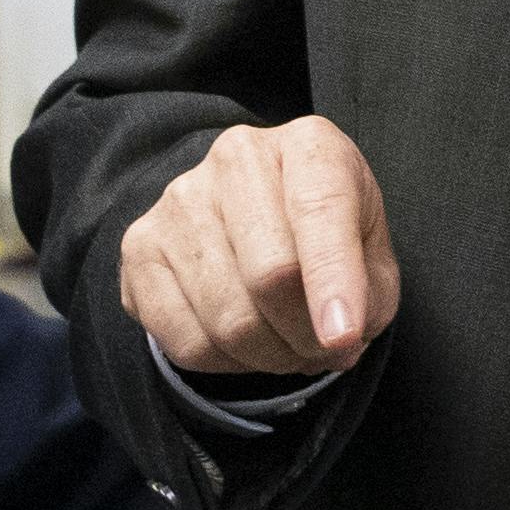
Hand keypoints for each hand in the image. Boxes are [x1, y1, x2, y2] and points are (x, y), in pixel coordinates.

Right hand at [119, 118, 400, 375]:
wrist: (260, 215)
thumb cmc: (326, 234)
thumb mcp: (370, 252)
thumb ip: (367, 294)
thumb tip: (334, 341)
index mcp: (308, 145)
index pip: (320, 212)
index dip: (332, 282)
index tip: (342, 338)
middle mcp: (236, 158)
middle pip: (270, 276)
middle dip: (305, 338)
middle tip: (322, 351)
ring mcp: (179, 200)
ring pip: (228, 320)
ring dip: (269, 357)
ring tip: (285, 344)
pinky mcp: (139, 246)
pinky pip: (185, 341)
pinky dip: (225, 364)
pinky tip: (241, 342)